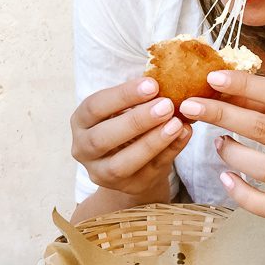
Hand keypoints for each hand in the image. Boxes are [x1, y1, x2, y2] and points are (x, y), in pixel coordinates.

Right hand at [70, 77, 192, 201]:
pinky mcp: (128, 187)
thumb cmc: (128, 121)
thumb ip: (140, 96)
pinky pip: (149, 171)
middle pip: (102, 138)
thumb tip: (167, 77)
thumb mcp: (125, 107)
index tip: (152, 84)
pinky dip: (169, 152)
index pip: (94, 107)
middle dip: (136, 121)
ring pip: (121, 164)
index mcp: (81, 122)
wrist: (133, 161)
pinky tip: (184, 134)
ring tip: (176, 124)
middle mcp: (83, 150)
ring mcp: (103, 173)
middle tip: (166, 105)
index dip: (123, 95)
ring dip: (151, 142)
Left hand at [179, 70, 264, 218]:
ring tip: (217, 142)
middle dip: (222, 115)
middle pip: (264, 128)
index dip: (244, 84)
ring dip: (232, 153)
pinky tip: (225, 177)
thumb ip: (254, 98)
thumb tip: (215, 86)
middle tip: (191, 106)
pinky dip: (242, 194)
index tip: (212, 78)